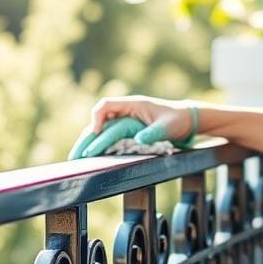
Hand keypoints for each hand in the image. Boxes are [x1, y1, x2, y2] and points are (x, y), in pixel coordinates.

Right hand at [68, 96, 197, 158]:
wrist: (187, 120)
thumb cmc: (178, 120)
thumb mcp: (167, 127)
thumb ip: (153, 133)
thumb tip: (139, 139)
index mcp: (133, 104)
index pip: (106, 105)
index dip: (97, 117)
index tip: (95, 133)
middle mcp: (126, 111)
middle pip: (99, 120)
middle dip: (86, 137)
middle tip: (75, 154)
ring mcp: (125, 121)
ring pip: (101, 130)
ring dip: (89, 142)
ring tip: (77, 159)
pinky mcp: (127, 131)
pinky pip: (109, 136)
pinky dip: (99, 145)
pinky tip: (91, 158)